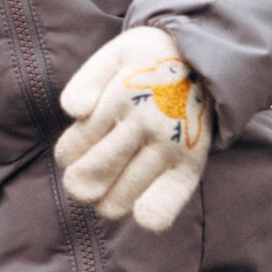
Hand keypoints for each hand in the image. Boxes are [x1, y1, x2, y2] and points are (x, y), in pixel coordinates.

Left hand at [54, 26, 212, 232]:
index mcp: (120, 96)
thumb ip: (86, 81)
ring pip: (118, 200)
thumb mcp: (113, 56)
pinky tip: (138, 208)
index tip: (74, 152)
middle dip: (80, 183)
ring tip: (110, 187)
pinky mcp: (190, 167)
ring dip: (105, 201)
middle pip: (92, 176)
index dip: (68, 155)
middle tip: (86, 178)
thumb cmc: (146, 64)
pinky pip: (162, 208)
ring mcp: (170, 148)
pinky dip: (146, 214)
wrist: (203, 62)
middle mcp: (147, 123)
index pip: (74, 147)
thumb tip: (74, 112)